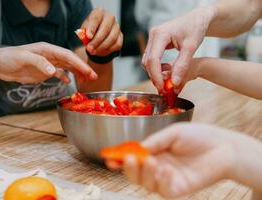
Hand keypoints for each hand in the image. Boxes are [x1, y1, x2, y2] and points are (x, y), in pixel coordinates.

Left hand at [0, 42, 97, 83]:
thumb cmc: (9, 58)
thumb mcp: (23, 58)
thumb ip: (39, 63)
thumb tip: (54, 71)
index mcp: (47, 49)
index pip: (67, 55)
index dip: (79, 63)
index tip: (88, 71)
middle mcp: (50, 55)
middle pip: (71, 61)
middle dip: (83, 68)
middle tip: (94, 77)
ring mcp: (48, 63)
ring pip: (67, 67)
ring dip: (78, 73)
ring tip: (87, 80)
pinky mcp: (45, 71)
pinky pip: (59, 73)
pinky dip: (65, 77)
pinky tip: (69, 82)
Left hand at [81, 7, 122, 55]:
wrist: (97, 36)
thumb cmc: (90, 31)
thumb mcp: (84, 30)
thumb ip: (84, 32)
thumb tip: (86, 36)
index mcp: (99, 12)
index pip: (96, 18)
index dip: (92, 28)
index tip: (88, 37)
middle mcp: (110, 17)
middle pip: (105, 29)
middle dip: (97, 41)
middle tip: (89, 49)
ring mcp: (117, 26)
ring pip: (112, 38)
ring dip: (102, 47)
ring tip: (93, 52)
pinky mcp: (121, 36)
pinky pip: (117, 44)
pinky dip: (108, 50)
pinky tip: (100, 51)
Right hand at [122, 123, 239, 197]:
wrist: (223, 147)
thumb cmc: (198, 136)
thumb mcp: (173, 133)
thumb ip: (155, 141)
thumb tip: (137, 148)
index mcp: (155, 152)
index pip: (133, 157)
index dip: (120, 158)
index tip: (109, 157)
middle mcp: (158, 166)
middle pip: (135, 174)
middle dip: (128, 168)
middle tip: (128, 159)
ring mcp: (167, 179)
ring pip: (146, 184)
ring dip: (145, 174)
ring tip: (152, 162)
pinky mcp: (178, 189)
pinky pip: (163, 190)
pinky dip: (161, 181)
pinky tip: (167, 170)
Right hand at [142, 6, 214, 91]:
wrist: (197, 18)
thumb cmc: (195, 28)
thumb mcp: (191, 47)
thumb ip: (182, 65)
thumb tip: (174, 83)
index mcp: (160, 34)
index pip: (153, 59)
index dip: (156, 75)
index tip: (162, 87)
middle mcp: (153, 35)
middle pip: (147, 62)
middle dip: (155, 76)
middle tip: (165, 88)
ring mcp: (152, 39)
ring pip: (147, 61)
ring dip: (155, 72)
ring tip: (169, 77)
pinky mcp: (155, 42)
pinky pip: (151, 58)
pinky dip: (157, 67)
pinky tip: (168, 69)